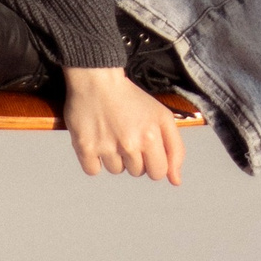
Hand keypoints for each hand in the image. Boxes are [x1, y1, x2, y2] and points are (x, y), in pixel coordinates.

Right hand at [62, 67, 185, 183]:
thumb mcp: (162, 117)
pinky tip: (97, 141)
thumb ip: (175, 149)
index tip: (146, 147)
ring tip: (111, 134)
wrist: (97, 80)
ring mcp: (106, 147)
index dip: (153, 161)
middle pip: (137, 172)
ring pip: (116, 171)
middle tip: (127, 135)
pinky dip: (94, 160)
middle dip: (134, 158)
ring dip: (114, 157)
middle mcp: (129, 144)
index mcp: (151, 136)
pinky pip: (93, 170)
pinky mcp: (85, 147)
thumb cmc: (130, 98)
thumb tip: (176, 181)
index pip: (158, 172)